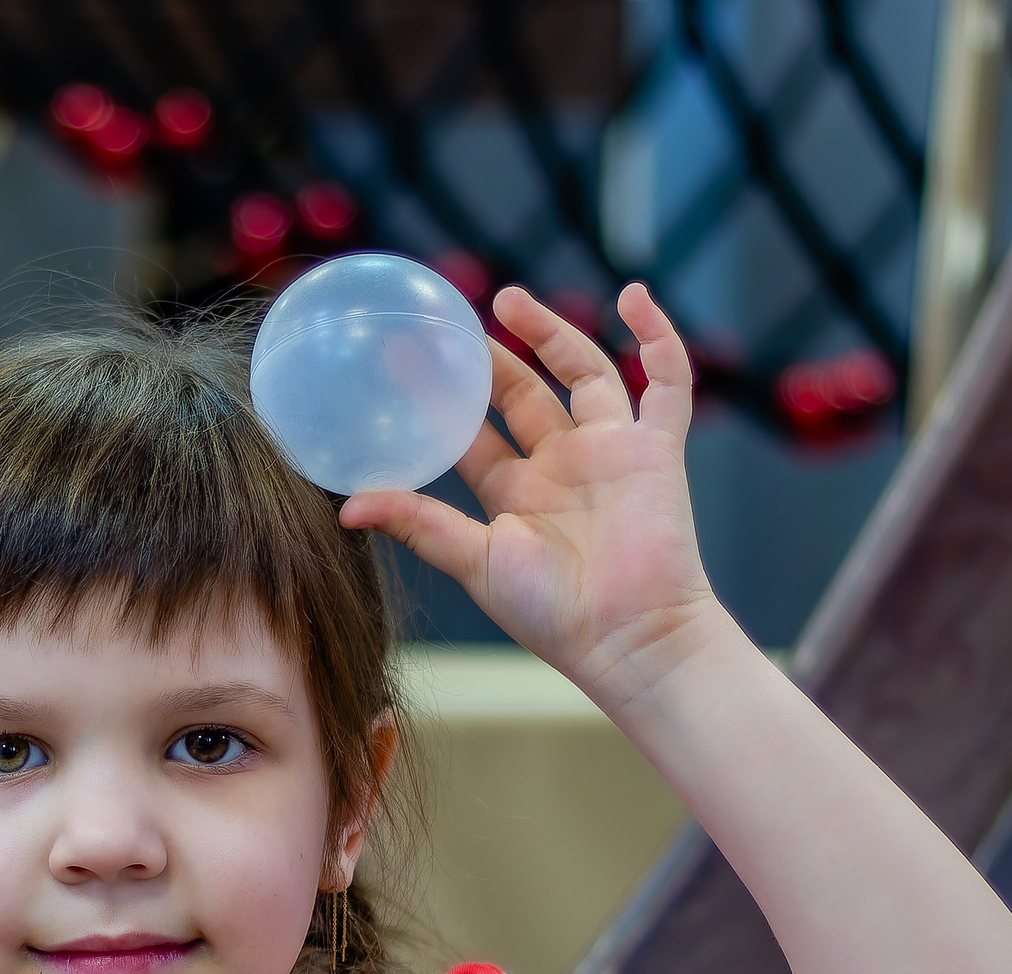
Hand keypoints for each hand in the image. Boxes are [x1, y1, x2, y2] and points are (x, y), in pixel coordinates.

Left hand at [341, 282, 726, 711]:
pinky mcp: (656, 451)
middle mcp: (562, 466)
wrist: (628, 638)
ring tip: (510, 300)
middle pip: (523, 394)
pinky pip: (667, 385)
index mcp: (516, 493)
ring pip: (583, 374)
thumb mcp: (474, 561)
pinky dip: (658, 339)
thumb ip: (418, 524)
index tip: (403, 358)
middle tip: (453, 320)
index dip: (440, 397)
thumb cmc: (552, 613)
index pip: (471, 431)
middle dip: (491, 357)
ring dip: (554, 333)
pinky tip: (633, 298)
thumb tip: (344, 507)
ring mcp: (611, 454)